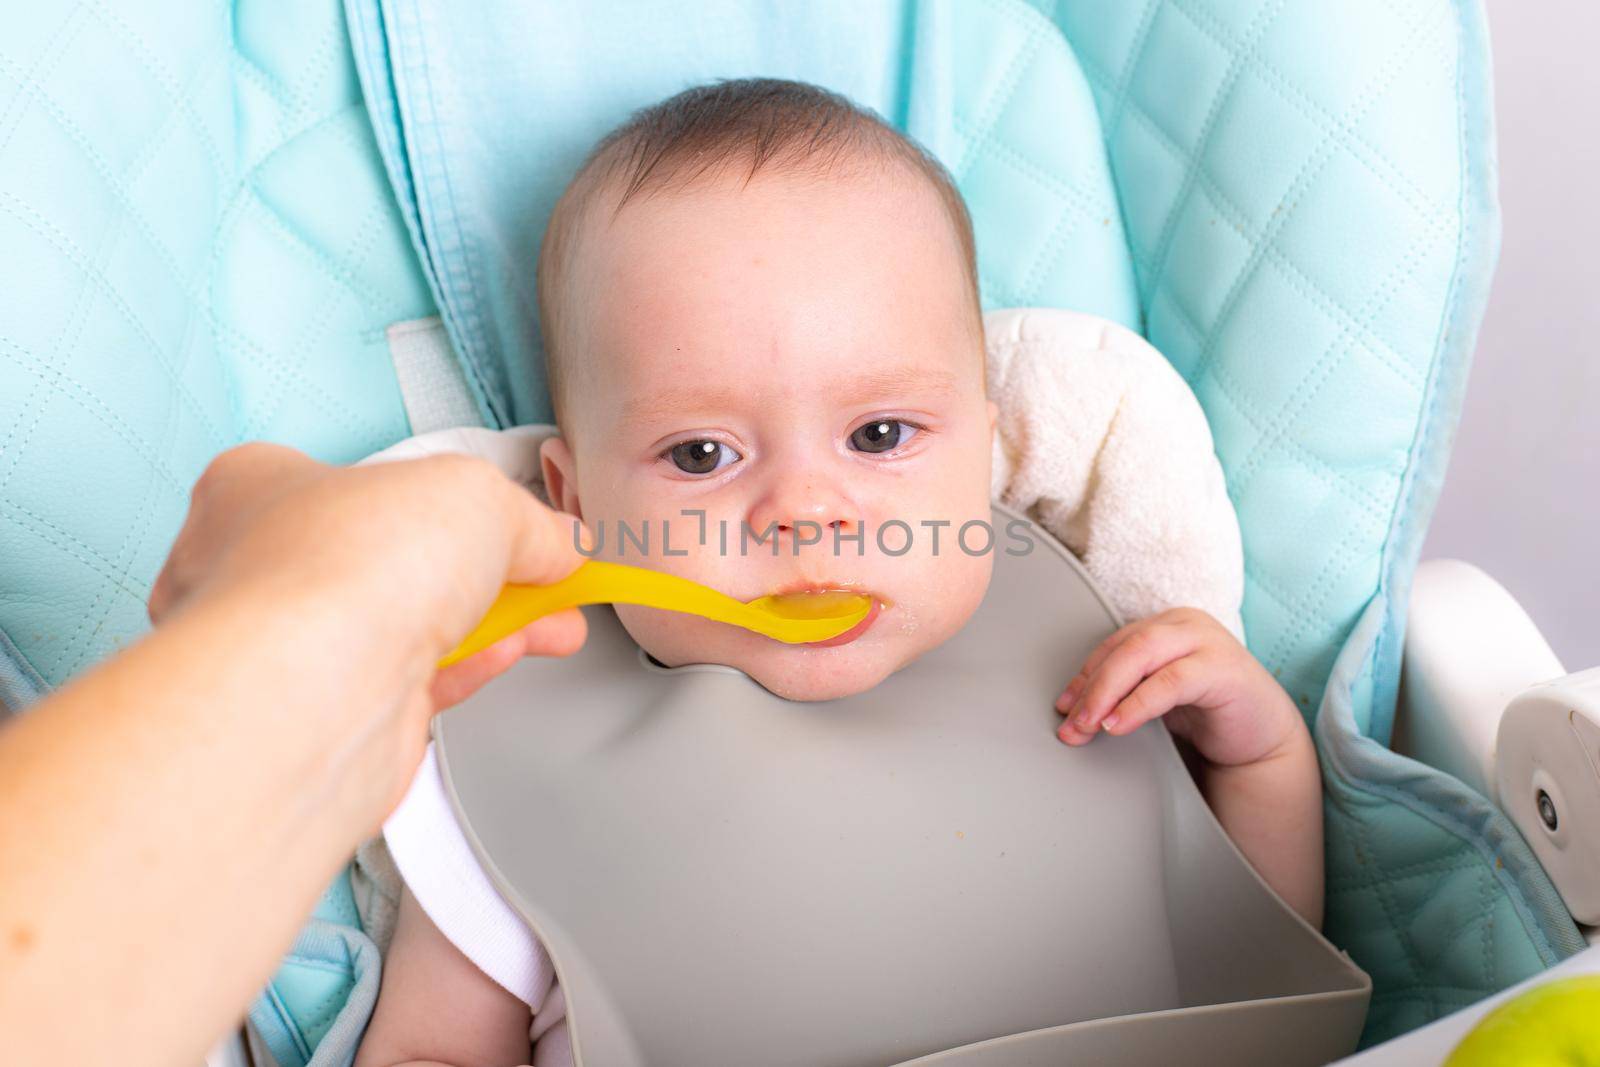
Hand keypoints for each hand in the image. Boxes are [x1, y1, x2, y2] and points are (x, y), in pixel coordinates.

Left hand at [150, 442, 589, 711]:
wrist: (314, 696)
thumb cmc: (338, 571)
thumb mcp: (473, 497)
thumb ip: (526, 520)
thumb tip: (555, 542)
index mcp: (259, 488)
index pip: (361, 479)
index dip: (443, 495)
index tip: (507, 511)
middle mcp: (262, 570)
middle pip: (396, 557)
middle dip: (485, 567)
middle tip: (542, 567)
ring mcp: (296, 650)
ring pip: (407, 625)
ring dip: (489, 620)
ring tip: (553, 618)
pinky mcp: (330, 713)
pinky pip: (412, 680)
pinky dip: (468, 665)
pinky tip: (513, 651)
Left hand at [1054, 607, 1302, 766]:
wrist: (1262, 740)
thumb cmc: (1208, 714)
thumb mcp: (1157, 698)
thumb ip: (1124, 691)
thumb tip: (1072, 709)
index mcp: (1166, 625)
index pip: (1113, 645)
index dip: (1084, 676)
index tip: (1063, 708)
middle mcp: (1185, 624)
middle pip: (1123, 647)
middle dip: (1090, 687)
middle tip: (1071, 723)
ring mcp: (1207, 641)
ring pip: (1141, 655)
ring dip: (1107, 693)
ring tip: (1090, 725)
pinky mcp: (1224, 668)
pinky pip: (1170, 681)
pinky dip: (1138, 703)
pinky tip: (1119, 724)